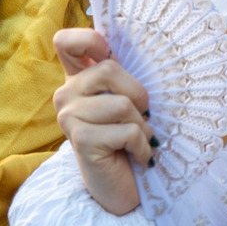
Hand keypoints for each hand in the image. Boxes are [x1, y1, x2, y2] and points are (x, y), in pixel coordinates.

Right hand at [53, 28, 152, 215]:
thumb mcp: (133, 100)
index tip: (108, 52)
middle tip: (139, 117)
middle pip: (109, 68)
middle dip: (138, 95)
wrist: (128, 186)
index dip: (89, 39)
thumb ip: (127, 75)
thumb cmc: (135, 136)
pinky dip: (143, 146)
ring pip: (122, 104)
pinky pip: (129, 131)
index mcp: (80, 78)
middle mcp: (67, 94)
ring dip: (142, 125)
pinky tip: (138, 156)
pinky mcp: (81, 141)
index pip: (66, 41)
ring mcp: (69, 117)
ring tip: (136, 140)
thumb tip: (160, 44)